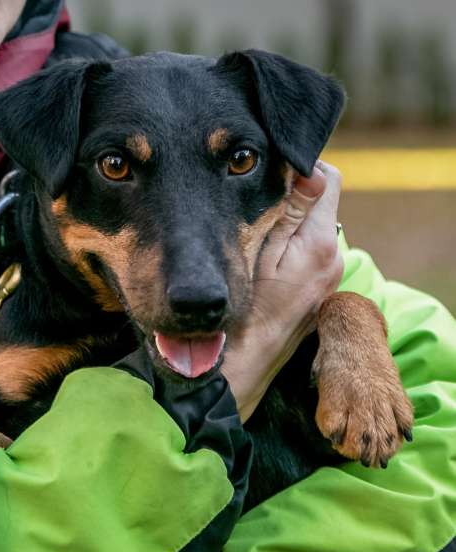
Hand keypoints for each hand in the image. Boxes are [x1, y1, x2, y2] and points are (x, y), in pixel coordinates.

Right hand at [222, 161, 343, 421]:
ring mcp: (328, 274)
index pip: (327, 178)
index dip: (300, 166)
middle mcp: (333, 256)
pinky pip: (311, 249)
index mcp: (319, 243)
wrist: (246, 361)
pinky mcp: (320, 287)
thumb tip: (310, 171)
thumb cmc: (242, 309)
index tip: (269, 173)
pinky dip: (293, 242)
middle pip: (321, 201)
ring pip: (314, 225)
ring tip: (257, 229)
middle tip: (254, 201)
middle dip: (292, 193)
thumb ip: (288, 212)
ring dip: (290, 218)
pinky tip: (266, 255)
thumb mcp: (259, 254)